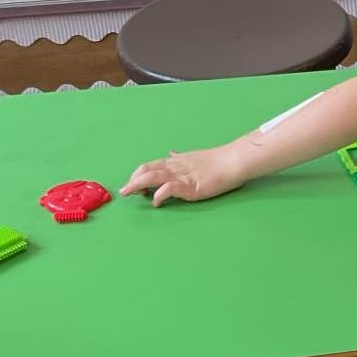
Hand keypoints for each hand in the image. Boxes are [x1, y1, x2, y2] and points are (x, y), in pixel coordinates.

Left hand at [120, 146, 244, 206]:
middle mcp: (175, 167)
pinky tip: (156, 202)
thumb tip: (171, 154)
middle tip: (124, 191)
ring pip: (152, 177)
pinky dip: (159, 195)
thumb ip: (180, 158)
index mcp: (175, 161)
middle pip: (146, 170)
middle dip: (132, 181)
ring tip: (129, 194)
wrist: (232, 161)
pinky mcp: (190, 185)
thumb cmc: (217, 161)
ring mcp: (181, 176)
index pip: (150, 165)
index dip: (137, 174)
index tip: (131, 182)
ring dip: (137, 185)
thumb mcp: (194, 157)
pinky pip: (169, 189)